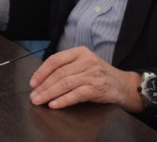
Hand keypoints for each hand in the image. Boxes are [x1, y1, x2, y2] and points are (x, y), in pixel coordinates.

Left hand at [28, 46, 142, 111]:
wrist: (123, 85)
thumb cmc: (99, 75)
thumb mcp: (83, 64)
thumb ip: (66, 67)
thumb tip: (41, 79)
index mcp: (80, 52)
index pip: (55, 60)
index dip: (41, 72)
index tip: (32, 82)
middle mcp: (86, 61)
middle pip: (59, 73)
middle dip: (43, 86)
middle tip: (33, 96)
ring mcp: (93, 74)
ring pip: (65, 83)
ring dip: (49, 94)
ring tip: (39, 101)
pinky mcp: (97, 88)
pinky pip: (76, 94)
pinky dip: (63, 100)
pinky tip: (54, 104)